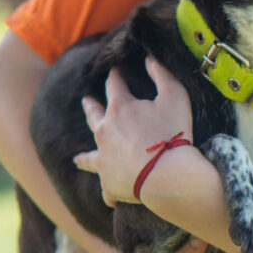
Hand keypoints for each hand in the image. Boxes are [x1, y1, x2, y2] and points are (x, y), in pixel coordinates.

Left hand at [74, 57, 192, 207]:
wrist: (169, 176)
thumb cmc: (174, 133)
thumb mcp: (175, 95)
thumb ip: (161, 73)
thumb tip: (148, 58)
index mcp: (119, 108)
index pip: (114, 85)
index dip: (115, 76)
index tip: (114, 70)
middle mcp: (104, 132)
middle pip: (93, 116)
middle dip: (90, 106)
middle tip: (86, 101)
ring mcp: (104, 160)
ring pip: (89, 157)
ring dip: (84, 156)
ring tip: (76, 159)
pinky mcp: (108, 185)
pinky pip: (105, 189)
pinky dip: (108, 190)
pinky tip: (107, 194)